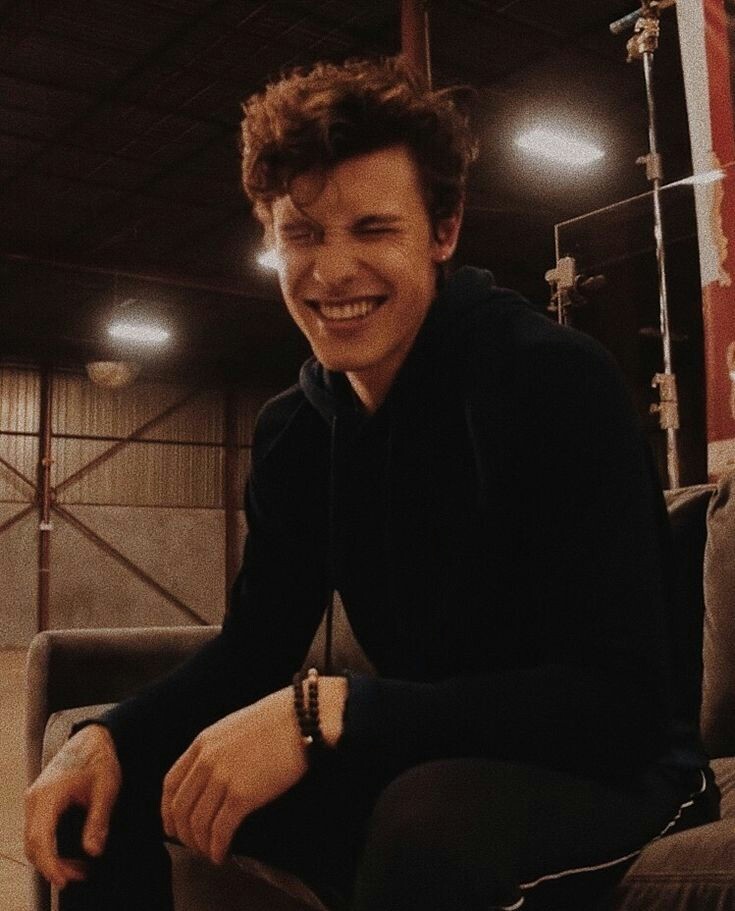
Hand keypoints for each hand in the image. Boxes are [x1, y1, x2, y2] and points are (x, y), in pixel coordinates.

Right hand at [24, 724, 121, 890]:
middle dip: (53, 866)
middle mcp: (35, 798)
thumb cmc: (99, 758)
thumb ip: (98, 821)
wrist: (93, 738)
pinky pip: (38, 831)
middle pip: (33, 844)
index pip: (40, 838)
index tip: (63, 880)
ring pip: (33, 840)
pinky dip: (50, 847)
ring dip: (51, 858)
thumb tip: (93, 851)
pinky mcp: (39, 802)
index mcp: (49, 795)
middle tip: (80, 875)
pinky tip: (70, 853)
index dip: (50, 864)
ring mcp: (34, 800)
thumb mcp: (106, 788)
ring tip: (79, 868)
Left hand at [161, 677, 346, 864]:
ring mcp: (223, 778)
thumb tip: (209, 778)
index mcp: (202, 742)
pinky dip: (217, 848)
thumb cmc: (275, 720)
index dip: (167, 812)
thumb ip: (216, 749)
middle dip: (184, 834)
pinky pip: (220, 830)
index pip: (170, 784)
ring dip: (200, 845)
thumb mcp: (233, 728)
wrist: (302, 718)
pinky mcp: (242, 795)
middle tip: (193, 846)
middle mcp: (206, 760)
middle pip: (180, 808)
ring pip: (198, 823)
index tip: (172, 826)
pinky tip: (222, 854)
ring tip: (210, 853)